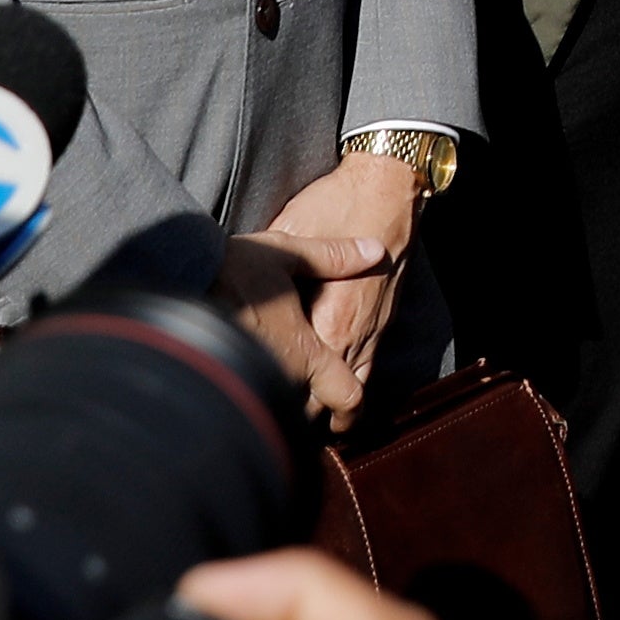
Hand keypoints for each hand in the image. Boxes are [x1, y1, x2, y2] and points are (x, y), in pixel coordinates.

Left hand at [245, 146, 426, 424]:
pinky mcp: (381, 318)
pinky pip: (368, 365)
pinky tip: (338, 400)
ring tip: (306, 431)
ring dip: (333, 410)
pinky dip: (352, 387)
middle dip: (303, 418)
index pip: (305, 382)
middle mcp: (354, 331)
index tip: (250, 414)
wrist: (389, 188)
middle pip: (330, 397)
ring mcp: (372, 326)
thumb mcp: (292, 233)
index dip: (279, 404)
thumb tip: (230, 285)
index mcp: (331, 319)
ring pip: (355, 386)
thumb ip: (270, 272)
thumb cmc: (337, 203)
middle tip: (268, 431)